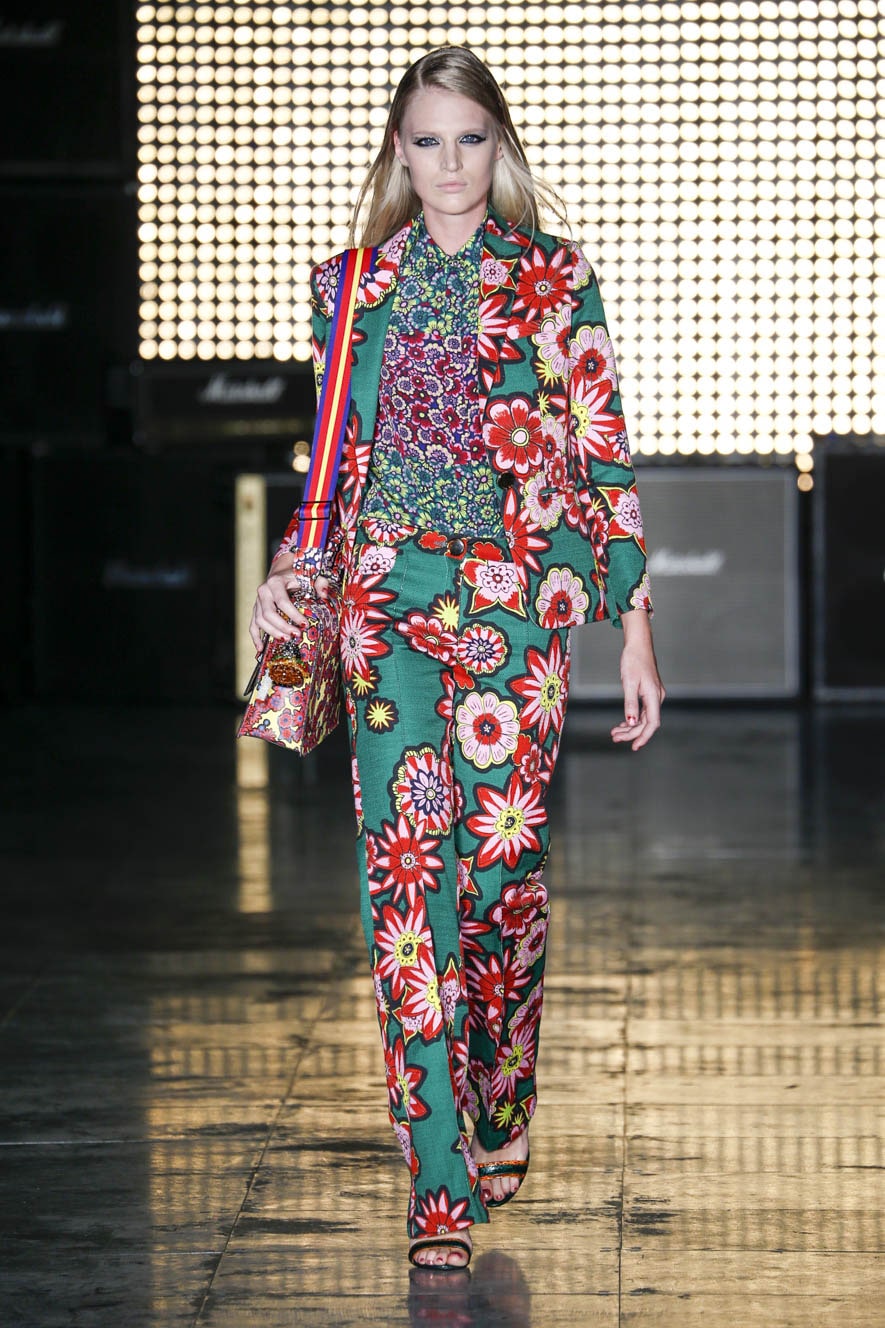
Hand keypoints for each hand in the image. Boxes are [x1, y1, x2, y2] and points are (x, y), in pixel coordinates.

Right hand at [248, 560, 331, 652]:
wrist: (282, 571)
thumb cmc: (297, 575)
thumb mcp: (309, 575)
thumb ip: (319, 582)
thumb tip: (324, 595)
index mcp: (275, 582)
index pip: (282, 602)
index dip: (293, 615)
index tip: (304, 624)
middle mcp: (263, 591)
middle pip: (268, 613)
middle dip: (283, 626)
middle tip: (296, 635)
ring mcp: (257, 601)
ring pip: (260, 620)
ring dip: (272, 632)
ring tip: (287, 639)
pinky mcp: (256, 609)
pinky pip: (252, 624)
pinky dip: (255, 637)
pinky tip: (260, 648)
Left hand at [610, 609, 664, 751]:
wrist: (638, 644)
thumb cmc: (633, 660)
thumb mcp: (629, 682)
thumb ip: (630, 704)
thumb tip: (631, 722)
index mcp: (654, 696)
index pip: (652, 723)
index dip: (643, 736)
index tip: (634, 746)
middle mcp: (657, 697)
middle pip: (646, 722)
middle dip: (631, 733)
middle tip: (615, 737)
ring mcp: (654, 695)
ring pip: (643, 717)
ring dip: (630, 727)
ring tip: (615, 733)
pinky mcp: (649, 692)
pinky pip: (642, 710)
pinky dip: (632, 718)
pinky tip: (623, 723)